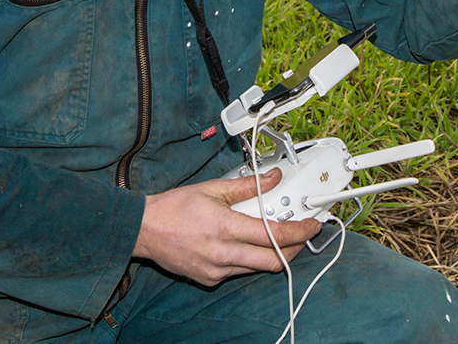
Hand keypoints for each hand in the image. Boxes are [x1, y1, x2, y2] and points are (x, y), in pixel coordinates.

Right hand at [132, 169, 321, 285]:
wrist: (145, 229)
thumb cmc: (175, 208)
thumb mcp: (213, 188)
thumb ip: (247, 185)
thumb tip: (272, 177)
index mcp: (227, 228)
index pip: (275, 235)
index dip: (300, 232)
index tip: (312, 226)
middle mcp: (224, 254)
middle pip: (274, 260)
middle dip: (295, 249)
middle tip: (302, 236)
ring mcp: (217, 270)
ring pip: (257, 268)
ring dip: (272, 254)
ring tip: (276, 238)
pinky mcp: (209, 280)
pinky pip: (238, 271)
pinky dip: (248, 259)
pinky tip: (244, 245)